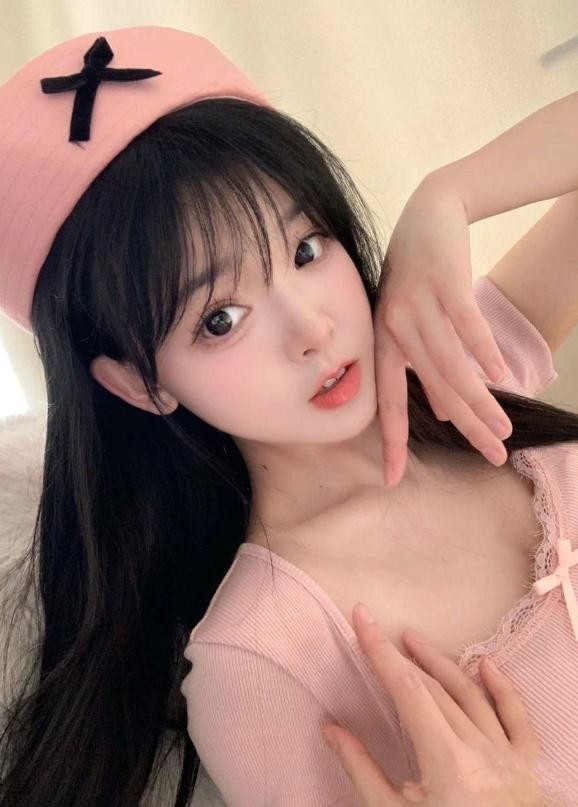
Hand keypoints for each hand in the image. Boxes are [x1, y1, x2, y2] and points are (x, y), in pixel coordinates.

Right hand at [322, 603, 543, 805]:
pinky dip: (503, 689)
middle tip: (377, 631)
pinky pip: (519, 719)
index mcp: (446, 760)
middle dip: (402, 657)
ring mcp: (509, 757)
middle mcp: (481, 748)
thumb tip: (330, 728)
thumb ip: (362, 771)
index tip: (362, 618)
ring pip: (472, 696)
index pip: (408, 690)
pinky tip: (487, 665)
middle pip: (435, 690)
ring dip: (441, 664)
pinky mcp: (527, 768)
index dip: (381, 651)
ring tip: (415, 640)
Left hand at [373, 175, 512, 487]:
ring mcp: (418, 305)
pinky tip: (501, 377)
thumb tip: (438, 412)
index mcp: (384, 343)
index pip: (386, 402)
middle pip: (433, 389)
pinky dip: (485, 352)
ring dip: (481, 400)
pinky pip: (466, 326)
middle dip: (464, 426)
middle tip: (492, 455)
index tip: (392, 479)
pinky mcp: (444, 283)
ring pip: (452, 365)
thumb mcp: (412, 324)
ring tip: (504, 428)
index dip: (391, 441)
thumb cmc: (417, 277)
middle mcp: (395, 328)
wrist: (428, 214)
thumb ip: (424, 368)